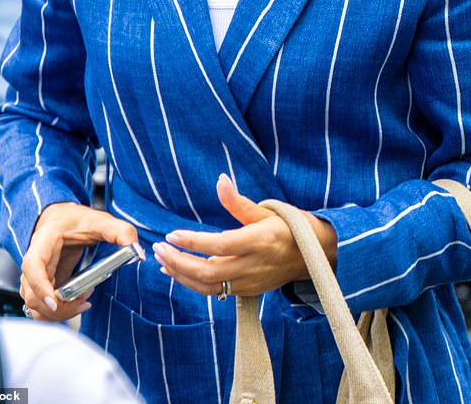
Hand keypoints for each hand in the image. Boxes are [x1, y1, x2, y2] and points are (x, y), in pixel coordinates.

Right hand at [20, 201, 140, 321]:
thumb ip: (121, 231)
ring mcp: (36, 276)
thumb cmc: (77, 219)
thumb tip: (138, 252)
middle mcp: (35, 260)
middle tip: (84, 301)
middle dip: (57, 307)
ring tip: (83, 301)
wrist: (62, 218)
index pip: (32, 266)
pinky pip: (41, 306)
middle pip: (32, 294)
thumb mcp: (101, 220)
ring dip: (58, 313)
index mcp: (44, 240)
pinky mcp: (42, 286)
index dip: (40, 286)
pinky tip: (77, 302)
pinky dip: (57, 312)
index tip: (55, 300)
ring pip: (34, 305)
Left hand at [152, 175, 336, 298]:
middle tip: (158, 248)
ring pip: (209, 286)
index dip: (194, 242)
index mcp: (259, 242)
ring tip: (162, 260)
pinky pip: (216, 291)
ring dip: (182, 275)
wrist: (313, 256)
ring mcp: (250, 282)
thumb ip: (238, 201)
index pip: (220, 245)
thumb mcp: (266, 210)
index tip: (172, 235)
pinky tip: (177, 272)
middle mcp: (253, 266)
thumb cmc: (288, 227)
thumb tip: (220, 179)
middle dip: (179, 262)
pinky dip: (193, 283)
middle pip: (209, 271)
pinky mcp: (247, 292)